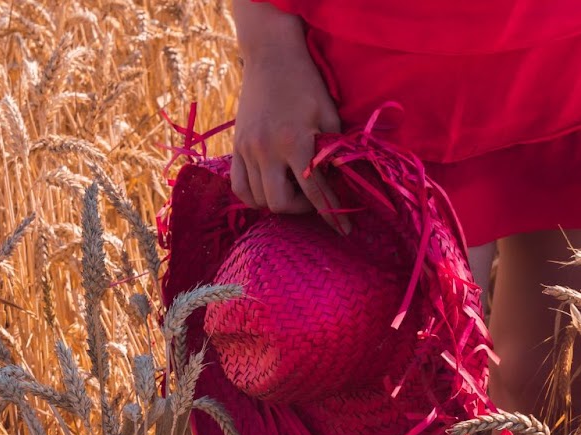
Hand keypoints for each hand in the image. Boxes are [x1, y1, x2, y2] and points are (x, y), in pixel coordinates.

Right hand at [230, 1, 346, 229]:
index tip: (344, 232)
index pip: (316, 192)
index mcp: (295, 142)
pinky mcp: (236, 147)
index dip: (332, 216)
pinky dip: (253, 196)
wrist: (271, 56)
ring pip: (257, 199)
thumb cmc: (307, 83)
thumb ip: (333, 152)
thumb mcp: (329, 115)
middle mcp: (267, 151)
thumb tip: (338, 183)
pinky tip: (267, 189)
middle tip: (313, 197)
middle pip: (280, 204)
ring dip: (278, 201)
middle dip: (301, 209)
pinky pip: (239, 186)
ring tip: (292, 189)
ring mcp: (247, 150)